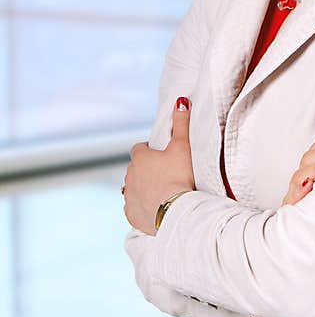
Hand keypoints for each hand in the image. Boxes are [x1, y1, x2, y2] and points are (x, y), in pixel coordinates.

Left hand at [123, 96, 196, 234]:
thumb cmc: (180, 176)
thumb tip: (180, 101)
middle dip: (146, 169)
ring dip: (143, 188)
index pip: (139, 149)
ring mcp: (129, 196)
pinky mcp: (131, 214)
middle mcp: (129, 176)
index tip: (161, 154)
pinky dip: (142, 206)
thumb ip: (182, 123)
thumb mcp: (183, 146)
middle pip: (135, 169)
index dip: (150, 150)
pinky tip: (156, 208)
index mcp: (140, 158)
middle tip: (166, 173)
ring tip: (162, 191)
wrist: (176, 211)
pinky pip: (134, 208)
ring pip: (133, 188)